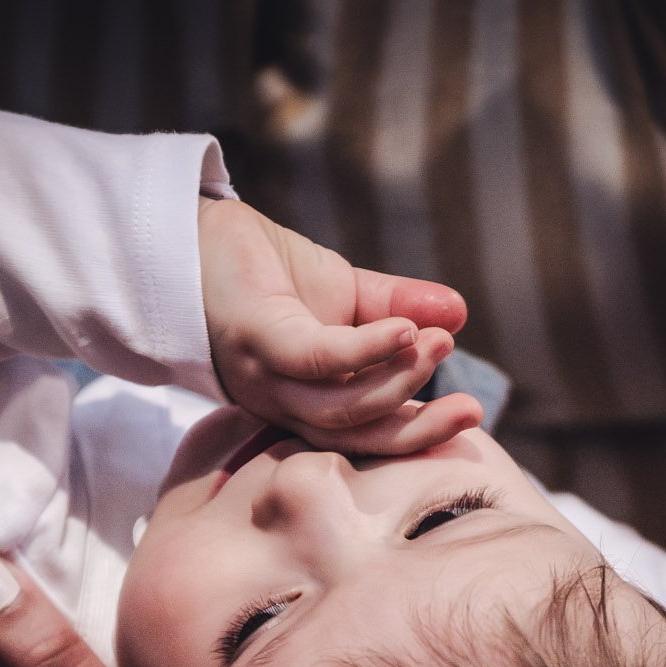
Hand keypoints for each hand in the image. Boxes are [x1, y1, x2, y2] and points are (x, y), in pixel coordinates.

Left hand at [198, 197, 482, 454]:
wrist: (194, 230)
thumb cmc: (265, 271)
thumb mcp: (345, 294)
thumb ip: (397, 308)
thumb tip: (459, 314)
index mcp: (305, 402)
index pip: (365, 433)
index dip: (418, 432)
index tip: (470, 418)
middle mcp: (281, 403)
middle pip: (354, 436)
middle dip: (417, 428)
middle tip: (471, 410)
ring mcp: (263, 377)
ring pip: (338, 408)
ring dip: (397, 381)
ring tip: (438, 346)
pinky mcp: (254, 340)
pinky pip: (315, 359)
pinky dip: (363, 350)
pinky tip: (402, 331)